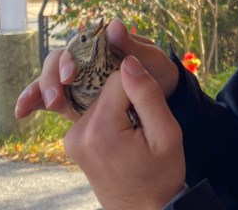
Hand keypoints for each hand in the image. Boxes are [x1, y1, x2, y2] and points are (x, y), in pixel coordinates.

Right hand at [14, 18, 179, 121]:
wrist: (162, 99)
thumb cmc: (158, 73)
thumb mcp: (152, 60)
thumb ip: (132, 46)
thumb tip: (113, 23)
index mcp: (102, 45)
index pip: (78, 45)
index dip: (70, 59)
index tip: (70, 77)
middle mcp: (85, 59)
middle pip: (57, 61)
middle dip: (50, 78)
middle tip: (54, 98)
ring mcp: (76, 79)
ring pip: (48, 78)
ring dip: (37, 90)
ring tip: (28, 108)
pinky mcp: (71, 98)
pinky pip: (48, 98)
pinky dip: (33, 102)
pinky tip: (21, 113)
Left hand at [64, 55, 186, 209]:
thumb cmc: (160, 175)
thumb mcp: (166, 134)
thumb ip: (147, 94)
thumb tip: (128, 61)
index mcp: (100, 129)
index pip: (118, 78)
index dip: (140, 88)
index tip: (150, 110)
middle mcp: (77, 132)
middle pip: (105, 87)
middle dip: (128, 97)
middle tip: (144, 125)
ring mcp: (71, 139)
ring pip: (99, 98)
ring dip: (120, 107)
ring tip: (134, 134)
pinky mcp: (72, 142)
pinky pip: (93, 112)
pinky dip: (111, 117)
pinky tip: (124, 137)